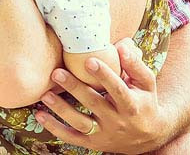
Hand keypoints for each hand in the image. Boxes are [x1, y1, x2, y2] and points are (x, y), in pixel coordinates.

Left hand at [33, 39, 169, 154]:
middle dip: (74, 88)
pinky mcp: (93, 142)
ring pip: (80, 123)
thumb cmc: (144, 101)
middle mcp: (117, 121)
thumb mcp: (147, 84)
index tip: (89, 60)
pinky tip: (40, 115)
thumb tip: (121, 46)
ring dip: (61, 109)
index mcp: (132, 105)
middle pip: (94, 104)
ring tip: (45, 94)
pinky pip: (72, 137)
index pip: (117, 89)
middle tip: (57, 73)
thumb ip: (135, 65)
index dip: (104, 75)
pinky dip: (55, 128)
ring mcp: (104, 133)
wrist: (149, 137)